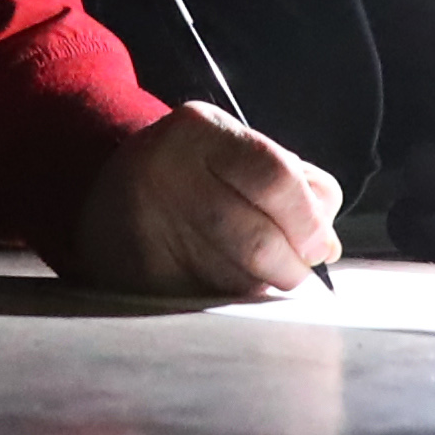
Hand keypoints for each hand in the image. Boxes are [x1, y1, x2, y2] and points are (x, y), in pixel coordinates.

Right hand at [69, 105, 344, 297]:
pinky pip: (207, 304)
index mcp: (199, 130)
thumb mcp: (238, 151)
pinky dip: (230, 303)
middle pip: (258, 240)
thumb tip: (328, 246)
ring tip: (254, 273)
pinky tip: (223, 284)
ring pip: (235, 281)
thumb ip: (295, 185)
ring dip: (261, 287)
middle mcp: (165, 171)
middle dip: (292, 267)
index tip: (320, 245)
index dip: (309, 221)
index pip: (276, 177)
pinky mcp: (136, 276)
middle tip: (296, 271)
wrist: (107, 194)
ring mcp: (145, 226)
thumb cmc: (195, 175)